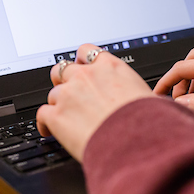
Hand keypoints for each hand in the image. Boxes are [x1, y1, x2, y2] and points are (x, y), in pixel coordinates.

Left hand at [36, 44, 154, 161]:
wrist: (135, 142)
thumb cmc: (146, 121)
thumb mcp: (149, 96)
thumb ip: (137, 91)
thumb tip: (151, 101)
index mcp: (110, 67)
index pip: (87, 51)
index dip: (82, 60)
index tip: (83, 67)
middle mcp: (86, 76)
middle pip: (63, 68)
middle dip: (63, 79)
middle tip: (69, 91)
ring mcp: (68, 94)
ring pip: (53, 93)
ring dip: (58, 104)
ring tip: (64, 117)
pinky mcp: (56, 115)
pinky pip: (42, 114)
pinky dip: (44, 123)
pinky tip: (49, 130)